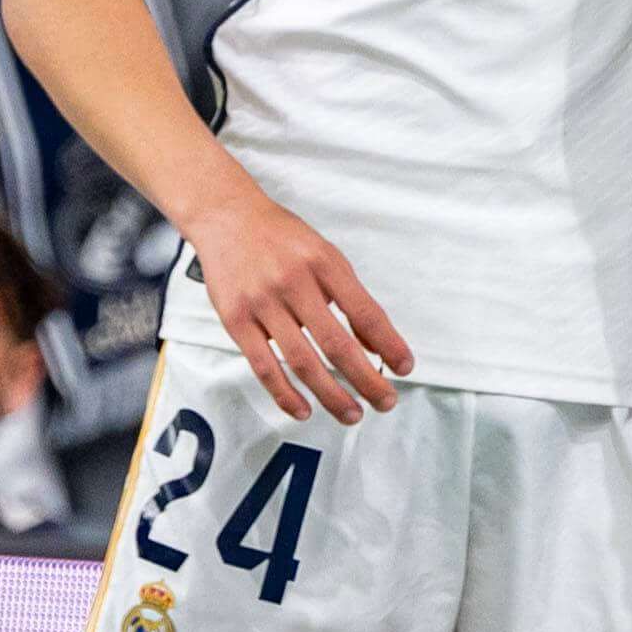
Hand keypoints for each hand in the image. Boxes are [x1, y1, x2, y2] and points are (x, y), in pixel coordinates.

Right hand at [181, 182, 411, 421]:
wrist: (227, 217)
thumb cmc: (281, 238)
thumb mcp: (325, 255)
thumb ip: (350, 297)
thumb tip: (376, 344)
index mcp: (324, 264)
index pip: (365, 311)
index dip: (389, 344)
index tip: (405, 367)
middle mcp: (294, 282)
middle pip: (336, 343)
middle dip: (366, 379)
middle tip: (385, 401)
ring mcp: (262, 303)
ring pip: (302, 361)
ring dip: (331, 395)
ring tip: (352, 414)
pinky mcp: (236, 321)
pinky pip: (263, 366)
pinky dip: (285, 394)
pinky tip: (304, 410)